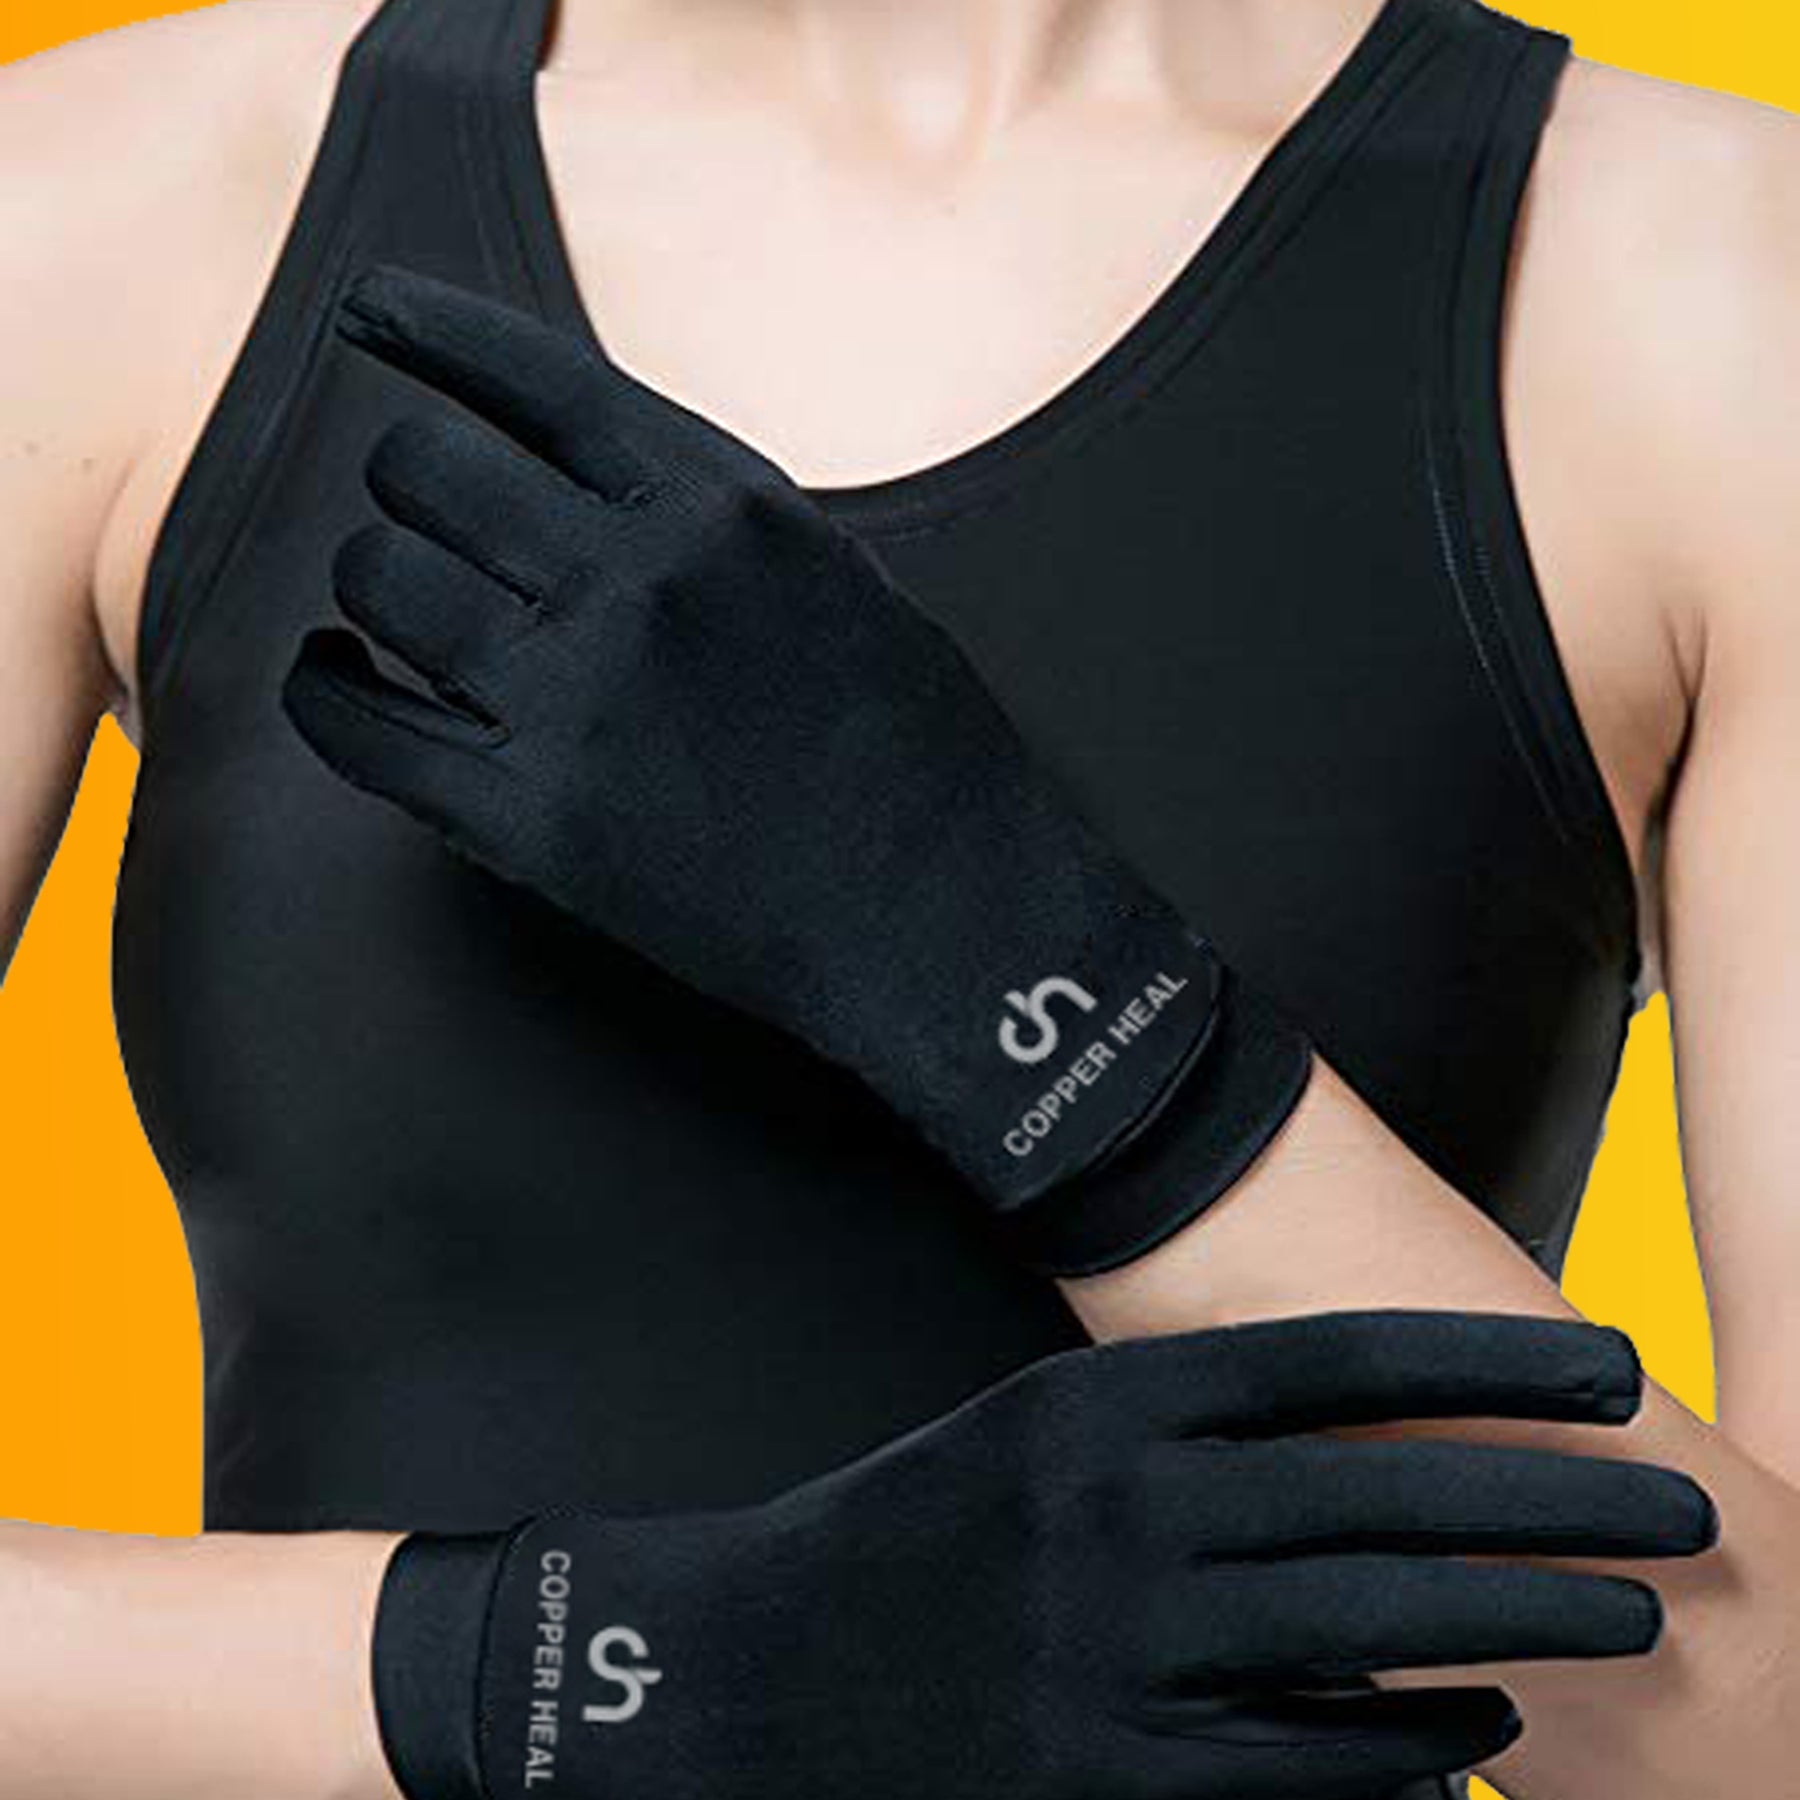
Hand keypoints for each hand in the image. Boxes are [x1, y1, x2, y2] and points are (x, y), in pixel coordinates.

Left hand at [283, 266, 1311, 1277]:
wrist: (948, 921)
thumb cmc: (918, 757)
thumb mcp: (838, 579)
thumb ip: (714, 517)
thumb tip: (593, 478)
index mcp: (730, 504)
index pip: (537, 373)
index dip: (430, 330)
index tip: (368, 316)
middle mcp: (642, 578)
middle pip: (427, 466)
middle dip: (410, 485)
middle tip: (427, 523)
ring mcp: (578, 697)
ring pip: (376, 579)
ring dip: (373, 589)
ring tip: (396, 619)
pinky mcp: (531, 820)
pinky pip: (356, 726)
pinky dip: (323, 695)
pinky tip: (336, 683)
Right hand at [370, 1312, 1716, 1799]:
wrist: (748, 1677)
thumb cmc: (910, 1539)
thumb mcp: (1034, 1436)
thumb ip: (1176, 1431)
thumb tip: (1350, 1436)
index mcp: (1102, 1407)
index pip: (1335, 1366)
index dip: (1483, 1360)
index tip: (1604, 1363)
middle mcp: (1121, 1515)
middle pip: (1379, 1495)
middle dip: (1546, 1491)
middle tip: (1671, 1493)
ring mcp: (1120, 1653)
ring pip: (1371, 1629)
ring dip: (1516, 1616)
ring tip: (1629, 1605)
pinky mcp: (1113, 1777)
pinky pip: (1308, 1765)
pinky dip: (1415, 1745)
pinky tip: (1488, 1729)